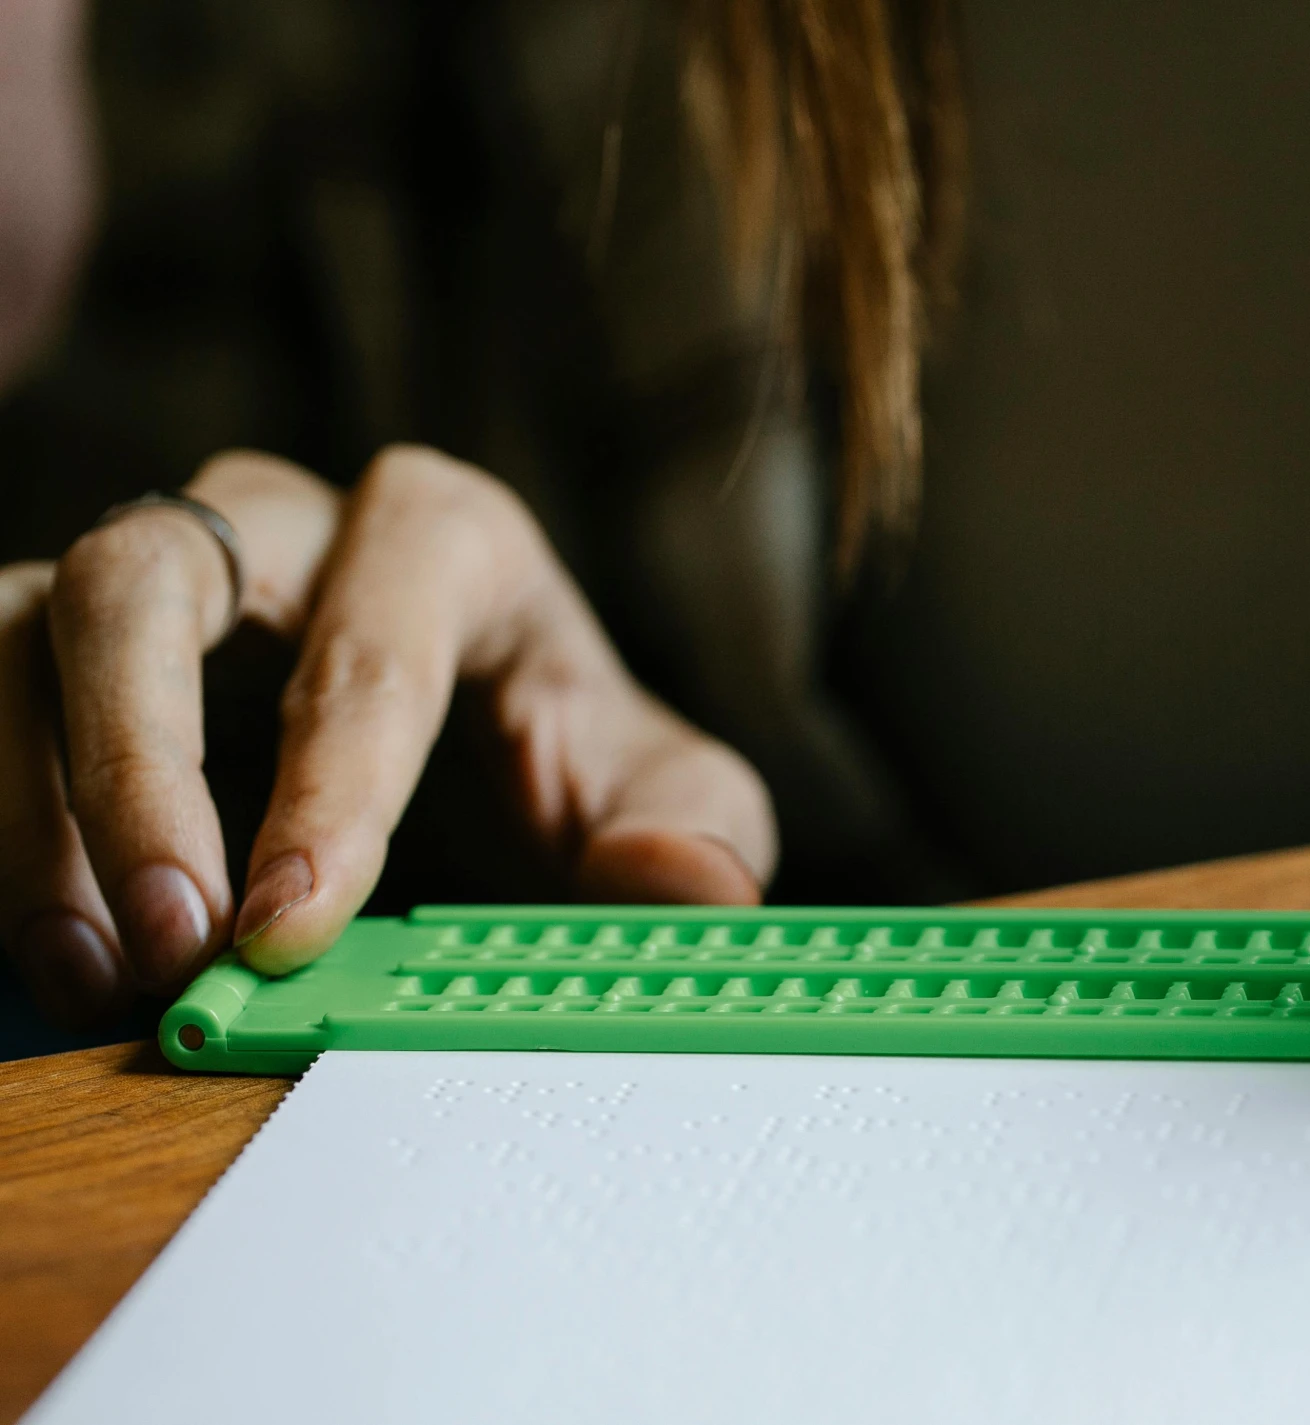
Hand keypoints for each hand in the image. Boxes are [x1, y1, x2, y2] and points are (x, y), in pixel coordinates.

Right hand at [2, 446, 775, 1026]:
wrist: (487, 760)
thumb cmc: (568, 758)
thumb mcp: (666, 795)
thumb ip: (697, 833)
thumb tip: (668, 880)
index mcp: (444, 538)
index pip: (374, 641)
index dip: (328, 784)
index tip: (291, 924)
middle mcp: (280, 525)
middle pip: (146, 578)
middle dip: (133, 766)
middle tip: (171, 942)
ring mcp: (152, 580)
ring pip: (24, 634)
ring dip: (35, 811)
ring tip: (96, 973)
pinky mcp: (56, 649)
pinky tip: (46, 949)